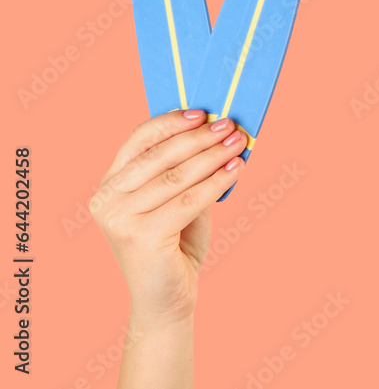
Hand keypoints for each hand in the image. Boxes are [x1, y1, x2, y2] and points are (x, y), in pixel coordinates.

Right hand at [90, 109, 246, 322]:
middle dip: (198, 138)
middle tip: (229, 126)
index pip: (137, 141)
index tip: (202, 112)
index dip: (170, 123)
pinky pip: (187, 201)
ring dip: (212, 156)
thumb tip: (217, 133)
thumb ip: (185, 170)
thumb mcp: (176, 200)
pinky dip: (215, 182)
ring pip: (175, 177)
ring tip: (238, 144)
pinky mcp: (141, 238)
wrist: (167, 299)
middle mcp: (106, 201)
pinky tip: (235, 170)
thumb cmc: (174, 245)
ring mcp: (120, 220)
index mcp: (109, 185)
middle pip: (158, 156)